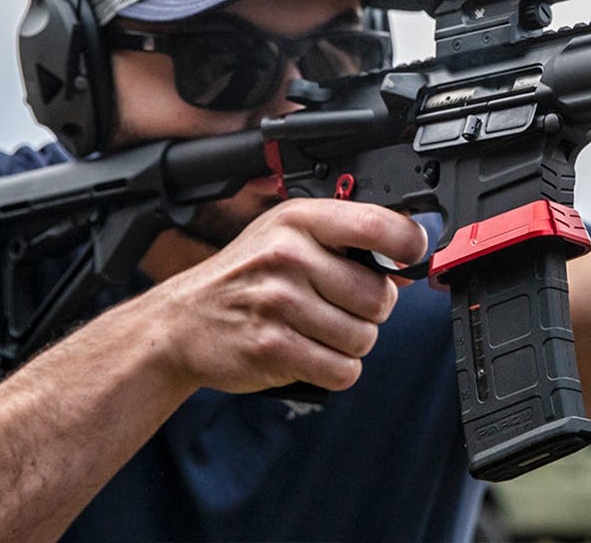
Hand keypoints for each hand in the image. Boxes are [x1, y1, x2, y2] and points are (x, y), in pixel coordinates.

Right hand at [148, 198, 428, 394]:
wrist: (180, 324)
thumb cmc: (244, 278)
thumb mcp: (286, 238)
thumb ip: (344, 243)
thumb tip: (406, 262)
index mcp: (298, 221)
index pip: (378, 225)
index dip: (408, 244)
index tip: (410, 256)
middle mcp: (288, 256)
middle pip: (379, 296)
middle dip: (369, 310)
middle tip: (339, 307)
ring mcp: (278, 302)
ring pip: (364, 338)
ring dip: (349, 343)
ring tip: (317, 331)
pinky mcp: (272, 348)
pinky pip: (342, 370)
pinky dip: (334, 369)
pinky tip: (308, 353)